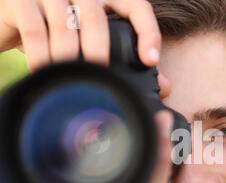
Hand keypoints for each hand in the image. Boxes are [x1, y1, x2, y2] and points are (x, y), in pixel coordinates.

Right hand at [0, 0, 169, 96]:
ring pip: (65, 27)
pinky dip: (41, 57)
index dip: (148, 32)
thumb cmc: (57, 31)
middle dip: (99, 53)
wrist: (8, 16)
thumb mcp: (91, 41)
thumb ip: (125, 57)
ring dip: (67, 60)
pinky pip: (35, 31)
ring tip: (69, 80)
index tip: (150, 61)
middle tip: (97, 77)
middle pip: (97, 19)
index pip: (136, 6)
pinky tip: (45, 73)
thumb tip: (164, 86)